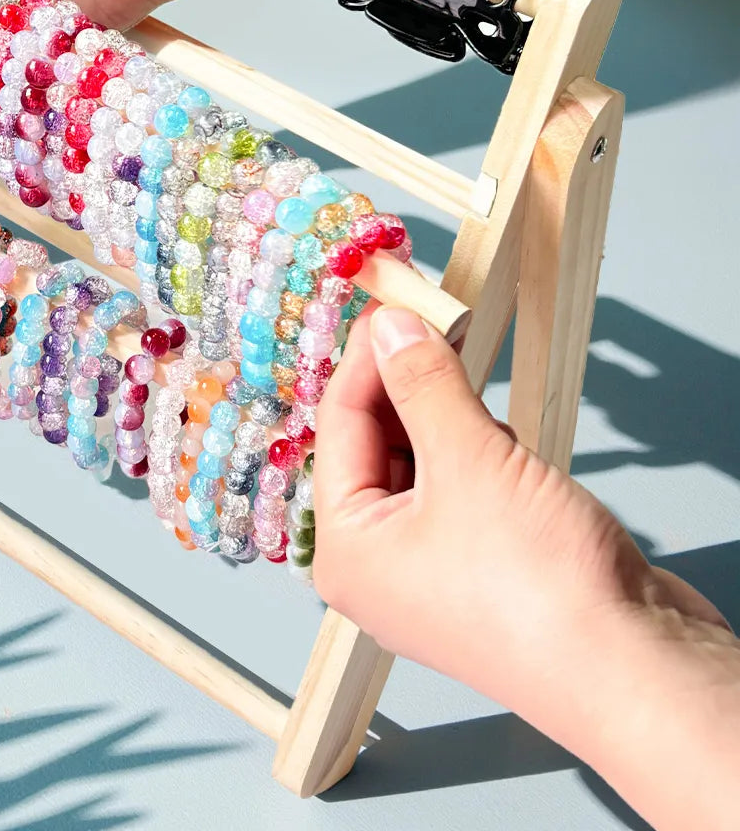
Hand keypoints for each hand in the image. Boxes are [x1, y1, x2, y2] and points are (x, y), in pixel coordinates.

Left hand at [312, 305, 728, 719]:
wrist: (635, 671)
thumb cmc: (538, 587)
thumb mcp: (468, 460)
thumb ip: (423, 385)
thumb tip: (390, 327)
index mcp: (348, 549)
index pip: (339, 426)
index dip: (367, 357)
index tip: (392, 302)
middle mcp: (378, 565)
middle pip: (375, 444)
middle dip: (404, 383)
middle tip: (432, 319)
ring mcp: (432, 572)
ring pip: (421, 464)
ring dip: (444, 415)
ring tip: (465, 369)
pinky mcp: (484, 571)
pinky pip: (461, 490)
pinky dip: (475, 453)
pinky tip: (500, 437)